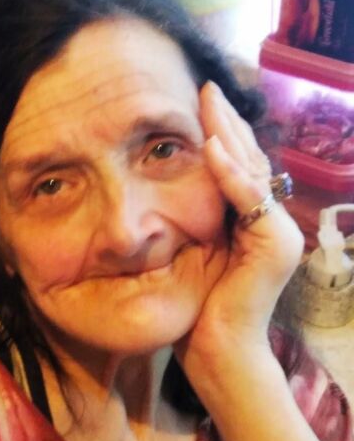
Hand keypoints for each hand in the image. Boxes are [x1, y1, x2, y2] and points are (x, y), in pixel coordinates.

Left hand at [176, 81, 303, 370]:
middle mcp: (270, 221)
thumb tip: (162, 192)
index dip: (220, 133)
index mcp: (251, 221)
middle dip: (225, 122)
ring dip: (227, 134)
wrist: (216, 352)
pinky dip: (229, 174)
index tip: (199, 103)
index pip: (238, 166)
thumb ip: (192, 221)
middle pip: (248, 160)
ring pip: (252, 171)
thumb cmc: (197, 310)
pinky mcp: (276, 244)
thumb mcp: (190, 253)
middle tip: (205, 87)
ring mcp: (278, 231)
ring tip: (208, 102)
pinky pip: (249, 199)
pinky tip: (211, 147)